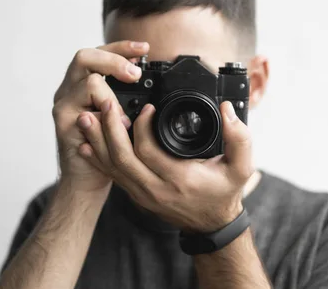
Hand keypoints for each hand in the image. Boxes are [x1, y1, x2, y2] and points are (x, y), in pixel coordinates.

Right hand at [52, 41, 148, 191]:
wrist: (87, 178)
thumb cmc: (106, 146)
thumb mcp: (119, 114)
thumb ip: (125, 94)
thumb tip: (145, 74)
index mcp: (81, 82)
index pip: (98, 52)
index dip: (121, 47)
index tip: (144, 49)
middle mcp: (68, 89)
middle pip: (85, 56)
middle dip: (114, 60)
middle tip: (135, 75)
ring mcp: (64, 106)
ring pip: (89, 82)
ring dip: (113, 96)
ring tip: (125, 116)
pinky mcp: (64, 125)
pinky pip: (86, 112)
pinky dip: (106, 119)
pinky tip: (118, 129)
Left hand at [76, 99, 254, 231]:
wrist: (211, 224)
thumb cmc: (223, 192)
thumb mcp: (241, 167)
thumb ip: (239, 138)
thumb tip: (227, 110)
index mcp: (179, 179)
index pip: (149, 151)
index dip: (142, 126)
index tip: (146, 107)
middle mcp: (155, 189)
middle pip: (122, 158)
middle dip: (109, 128)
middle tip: (105, 103)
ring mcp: (141, 193)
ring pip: (111, 167)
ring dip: (97, 141)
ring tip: (87, 117)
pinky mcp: (135, 194)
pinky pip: (111, 174)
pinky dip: (97, 157)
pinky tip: (86, 142)